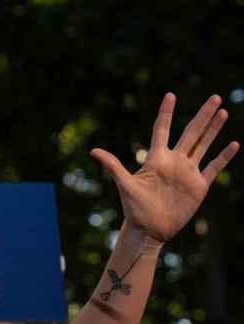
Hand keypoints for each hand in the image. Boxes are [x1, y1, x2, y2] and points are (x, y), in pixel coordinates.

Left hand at [90, 93, 238, 242]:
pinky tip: (234, 144)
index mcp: (156, 158)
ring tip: (223, 112)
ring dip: (214, 129)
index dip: (166, 112)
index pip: (162, 129)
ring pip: (204, 145)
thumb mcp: (124, 184)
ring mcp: (188, 172)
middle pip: (191, 132)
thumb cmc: (134, 208)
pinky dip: (224, 156)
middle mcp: (174, 161)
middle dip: (203, 115)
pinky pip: (214, 167)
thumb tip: (93, 151)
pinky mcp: (199, 186)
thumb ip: (113, 166)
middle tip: (215, 97)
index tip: (170, 94)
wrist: (149, 229)